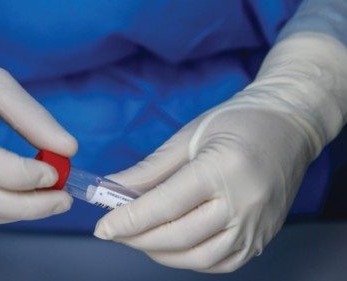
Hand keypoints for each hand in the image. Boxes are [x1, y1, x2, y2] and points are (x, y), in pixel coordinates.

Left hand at [94, 32, 346, 271]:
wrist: (288, 126)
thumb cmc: (236, 122)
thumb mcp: (187, 137)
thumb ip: (149, 170)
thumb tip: (112, 190)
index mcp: (222, 169)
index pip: (165, 205)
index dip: (129, 220)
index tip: (102, 228)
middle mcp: (243, 203)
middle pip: (179, 236)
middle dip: (137, 238)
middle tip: (114, 231)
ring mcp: (256, 225)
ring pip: (198, 257)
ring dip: (160, 253)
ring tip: (138, 238)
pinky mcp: (262, 237)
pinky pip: (220, 263)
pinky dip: (189, 259)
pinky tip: (171, 246)